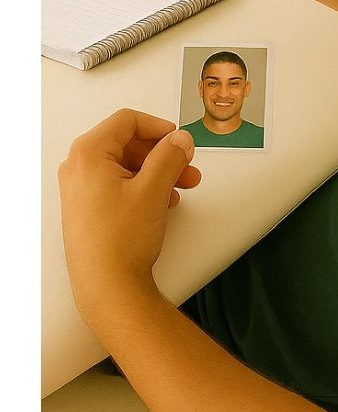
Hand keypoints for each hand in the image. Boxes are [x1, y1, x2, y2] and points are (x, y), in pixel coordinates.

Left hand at [58, 109, 200, 323]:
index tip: (178, 138)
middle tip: (186, 163)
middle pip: (126, 143)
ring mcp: (79, 191)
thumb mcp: (154, 189)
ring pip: (125, 166)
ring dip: (156, 171)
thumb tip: (180, 140)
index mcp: (88, 154)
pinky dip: (142, 187)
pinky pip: (117, 185)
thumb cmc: (120, 242)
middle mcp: (78, 169)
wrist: (107, 290)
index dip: (158, 127)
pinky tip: (163, 202)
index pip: (126, 121)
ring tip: (182, 186)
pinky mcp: (86, 210)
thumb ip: (170, 155)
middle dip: (161, 153)